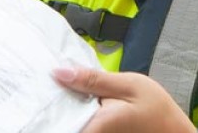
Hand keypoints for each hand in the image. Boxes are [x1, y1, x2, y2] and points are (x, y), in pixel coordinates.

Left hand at [52, 67, 196, 132]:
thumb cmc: (157, 112)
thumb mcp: (129, 85)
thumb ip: (93, 80)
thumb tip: (59, 72)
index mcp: (95, 126)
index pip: (57, 115)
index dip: (46, 97)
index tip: (39, 79)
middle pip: (60, 119)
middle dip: (55, 99)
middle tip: (52, 76)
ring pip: (69, 121)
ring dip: (64, 105)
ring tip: (61, 84)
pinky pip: (79, 124)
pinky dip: (75, 112)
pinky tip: (77, 98)